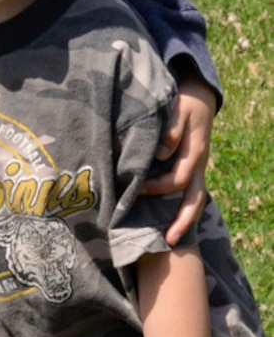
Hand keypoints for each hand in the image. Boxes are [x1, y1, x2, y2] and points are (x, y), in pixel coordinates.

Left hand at [144, 81, 215, 242]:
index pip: (179, 178)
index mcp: (195, 152)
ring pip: (195, 200)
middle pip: (195, 199)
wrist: (199, 95)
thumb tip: (161, 153)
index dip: (159, 186)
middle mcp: (198, 165)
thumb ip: (171, 130)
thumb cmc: (184, 102)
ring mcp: (197, 168)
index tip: (138, 188)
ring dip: (184, 220)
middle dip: (183, 221)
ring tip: (169, 240)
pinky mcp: (192, 168)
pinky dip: (181, 208)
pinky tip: (168, 220)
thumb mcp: (179, 110)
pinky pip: (190, 192)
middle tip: (169, 240)